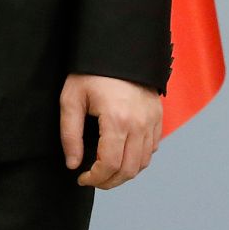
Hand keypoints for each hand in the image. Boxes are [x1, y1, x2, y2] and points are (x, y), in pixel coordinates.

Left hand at [59, 73, 161, 189]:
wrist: (117, 48)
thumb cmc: (91, 71)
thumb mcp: (71, 98)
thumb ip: (70, 134)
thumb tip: (73, 164)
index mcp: (117, 120)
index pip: (110, 165)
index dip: (95, 178)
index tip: (82, 178)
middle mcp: (139, 124)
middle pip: (129, 169)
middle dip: (109, 181)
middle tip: (93, 179)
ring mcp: (152, 121)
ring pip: (143, 163)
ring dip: (124, 173)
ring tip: (106, 171)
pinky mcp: (158, 117)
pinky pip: (152, 149)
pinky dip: (138, 160)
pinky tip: (122, 155)